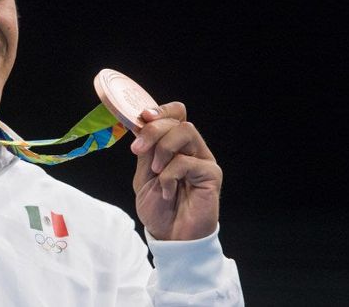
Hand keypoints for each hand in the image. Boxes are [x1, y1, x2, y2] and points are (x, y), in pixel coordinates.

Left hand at [131, 103, 221, 240]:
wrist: (170, 237)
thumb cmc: (159, 208)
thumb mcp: (143, 175)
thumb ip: (145, 151)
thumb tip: (140, 123)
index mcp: (175, 145)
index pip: (175, 114)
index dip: (160, 110)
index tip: (142, 117)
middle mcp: (192, 149)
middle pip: (178, 120)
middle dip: (153, 131)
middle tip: (137, 149)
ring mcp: (203, 160)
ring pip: (186, 131)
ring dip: (163, 149)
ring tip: (155, 172)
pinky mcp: (211, 174)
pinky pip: (187, 161)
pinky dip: (169, 175)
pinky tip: (167, 192)